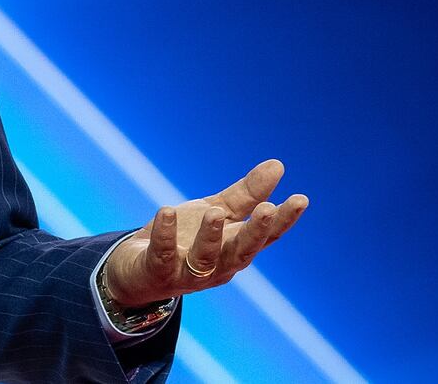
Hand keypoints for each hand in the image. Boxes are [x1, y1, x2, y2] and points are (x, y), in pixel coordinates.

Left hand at [103, 159, 307, 307]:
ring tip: (214, 212)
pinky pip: (163, 255)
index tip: (300, 199)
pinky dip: (165, 235)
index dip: (283, 220)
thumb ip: (246, 194)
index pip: (266, 237)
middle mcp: (217, 265)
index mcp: (235, 248)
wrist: (136, 269)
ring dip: (211, 236)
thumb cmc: (184, 238)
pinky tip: (166, 212)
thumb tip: (278, 165)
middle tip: (267, 209)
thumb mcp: (216, 211)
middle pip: (242, 251)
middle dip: (255, 232)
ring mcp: (188, 272)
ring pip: (205, 258)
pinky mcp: (158, 272)